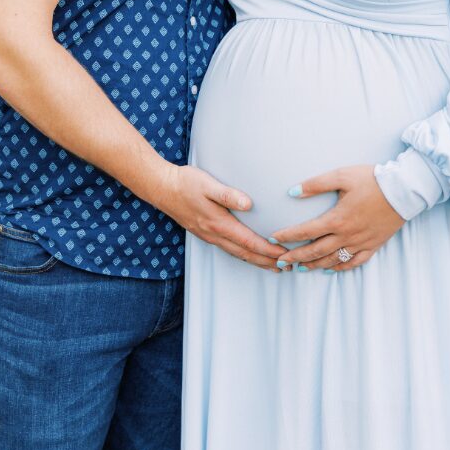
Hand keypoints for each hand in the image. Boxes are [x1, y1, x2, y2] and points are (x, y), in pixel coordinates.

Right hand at [151, 163, 284, 269]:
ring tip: (274, 267)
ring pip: (237, 254)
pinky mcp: (205, 233)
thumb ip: (229, 194)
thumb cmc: (186, 183)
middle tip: (288, 266)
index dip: (269, 250)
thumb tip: (249, 204)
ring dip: (257, 261)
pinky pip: (229, 249)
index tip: (285, 255)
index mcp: (219, 224)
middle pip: (246, 254)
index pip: (250, 242)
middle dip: (267, 261)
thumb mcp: (208, 184)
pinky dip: (244, 255)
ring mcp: (209, 236)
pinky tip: (249, 255)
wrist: (161, 188)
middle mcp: (215, 234)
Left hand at [271, 164, 405, 271]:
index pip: (306, 231)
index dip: (287, 236)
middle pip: (315, 251)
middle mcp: (347, 235)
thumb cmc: (373, 179)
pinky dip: (340, 268)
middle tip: (280, 262)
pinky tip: (330, 269)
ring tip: (300, 268)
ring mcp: (361, 242)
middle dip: (295, 257)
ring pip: (332, 260)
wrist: (404, 189)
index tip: (273, 238)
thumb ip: (316, 184)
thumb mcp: (342, 175)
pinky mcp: (373, 245)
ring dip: (314, 265)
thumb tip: (292, 192)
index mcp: (337, 218)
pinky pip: (354, 262)